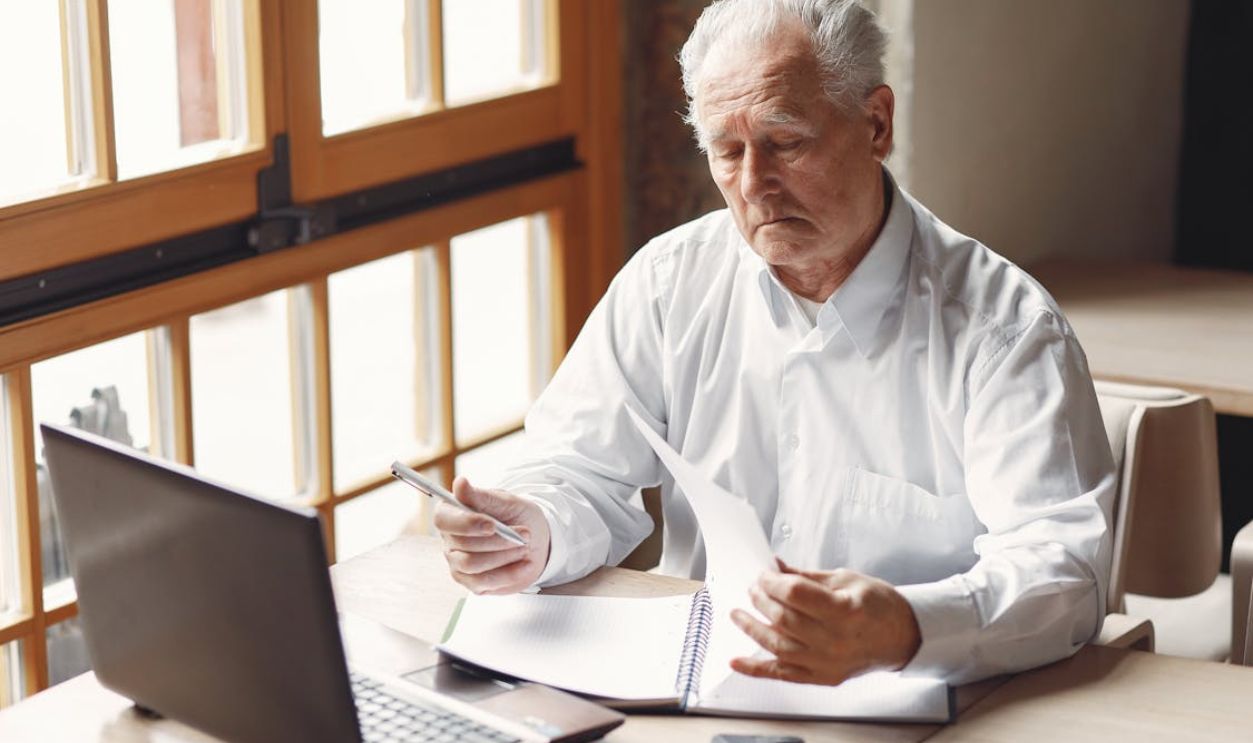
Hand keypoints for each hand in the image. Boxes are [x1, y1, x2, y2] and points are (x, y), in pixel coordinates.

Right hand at [433, 477, 550, 594]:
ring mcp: (458, 563)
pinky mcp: (471, 582)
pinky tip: (524, 564)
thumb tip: (459, 483)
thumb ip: (483, 496)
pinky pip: (484, 582)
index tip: (492, 525)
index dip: (466, 523)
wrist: (536, 541)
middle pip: (462, 545)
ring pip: (472, 565)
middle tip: (524, 534)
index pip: (443, 519)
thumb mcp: (507, 502)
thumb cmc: (519, 516)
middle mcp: (450, 539)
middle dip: (497, 540)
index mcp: (453, 513)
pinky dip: (509, 573)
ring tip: (524, 546)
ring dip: (503, 555)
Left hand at [729, 559, 920, 685]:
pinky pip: (783, 674)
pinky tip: (737, 660)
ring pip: (778, 647)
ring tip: (738, 614)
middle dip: (761, 600)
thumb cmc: (878, 604)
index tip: (763, 574)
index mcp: (846, 610)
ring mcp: (829, 663)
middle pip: (784, 619)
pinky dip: (756, 669)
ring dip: (752, 629)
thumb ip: (805, 576)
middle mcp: (837, 640)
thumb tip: (774, 567)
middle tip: (753, 589)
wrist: (903, 636)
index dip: (772, 582)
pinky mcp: (824, 677)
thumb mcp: (845, 579)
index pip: (795, 594)